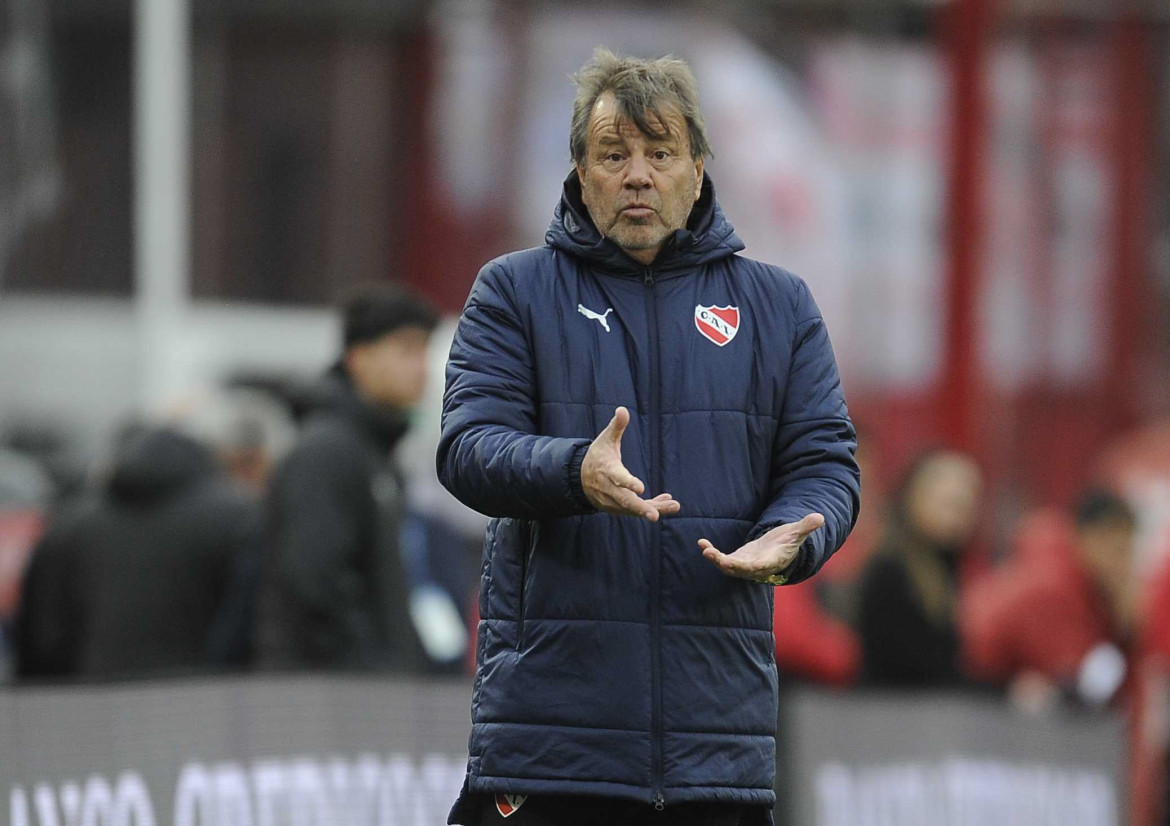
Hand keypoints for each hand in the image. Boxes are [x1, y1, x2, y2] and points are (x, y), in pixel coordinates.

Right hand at [581, 406, 680, 521]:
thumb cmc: (598, 456)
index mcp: (608, 471)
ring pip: (634, 509)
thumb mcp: (605, 440)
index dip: (628, 483)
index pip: (618, 479)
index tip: (640, 488)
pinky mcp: (619, 508)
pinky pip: (637, 510)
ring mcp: (614, 502)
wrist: (581, 479)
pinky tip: (669, 502)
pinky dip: (653, 506)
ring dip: (654, 508)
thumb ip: (616, 427)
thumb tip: (623, 409)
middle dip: (641, 508)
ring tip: (674, 506)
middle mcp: (610, 490)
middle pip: (625, 501)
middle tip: (654, 516)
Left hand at [698, 513, 824, 583]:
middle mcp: (756, 567)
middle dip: (728, 565)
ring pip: (728, 567)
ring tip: (706, 550)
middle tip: (717, 557)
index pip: (761, 566)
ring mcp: (744, 565)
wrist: (779, 550)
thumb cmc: (789, 541)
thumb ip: (806, 526)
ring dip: (716, 559)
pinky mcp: (736, 560)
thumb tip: (820, 517)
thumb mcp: (796, 533)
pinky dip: (712, 553)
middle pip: (741, 570)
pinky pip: (721, 559)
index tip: (742, 564)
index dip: (752, 566)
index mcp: (771, 562)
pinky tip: (702, 543)